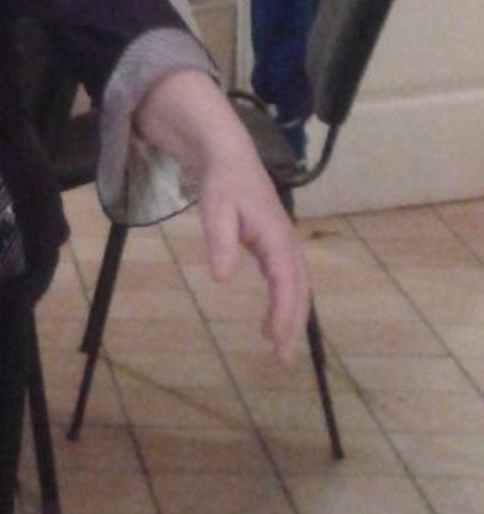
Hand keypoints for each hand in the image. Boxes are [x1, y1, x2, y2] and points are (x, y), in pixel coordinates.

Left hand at [133, 69, 309, 361]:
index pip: (286, 283)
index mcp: (275, 236)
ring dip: (289, 316)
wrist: (227, 155)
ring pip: (295, 286)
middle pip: (298, 290)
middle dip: (292, 324)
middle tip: (281, 358)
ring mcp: (281, 243)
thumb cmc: (220, 181)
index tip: (276, 343)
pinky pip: (285, 279)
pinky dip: (283, 302)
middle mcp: (285, 243)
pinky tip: (269, 320)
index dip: (284, 315)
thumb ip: (219, 241)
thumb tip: (223, 278)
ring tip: (275, 345)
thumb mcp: (214, 208)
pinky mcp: (272, 244)